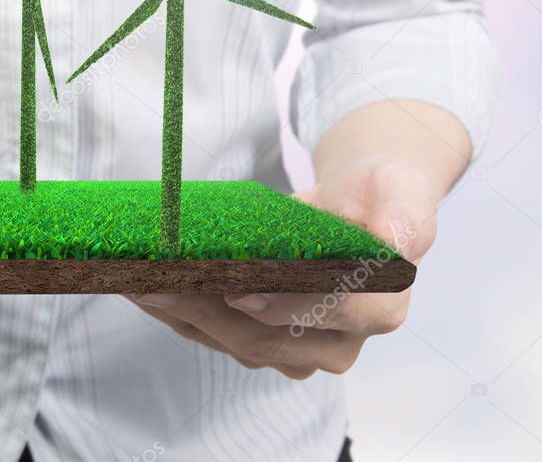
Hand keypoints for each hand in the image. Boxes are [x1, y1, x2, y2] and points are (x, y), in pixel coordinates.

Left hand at [129, 153, 436, 378]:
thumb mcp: (402, 194)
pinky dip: (180, 313)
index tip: (237, 288)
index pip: (327, 316)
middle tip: (155, 281)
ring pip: (231, 342)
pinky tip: (148, 287)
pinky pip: (216, 335)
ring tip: (137, 280)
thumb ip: (404, 218)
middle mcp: (338, 341)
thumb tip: (394, 241)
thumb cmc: (380, 197)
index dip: (283, 306)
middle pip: (264, 339)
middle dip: (205, 311)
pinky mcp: (263, 340)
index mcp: (378, 309)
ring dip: (181, 315)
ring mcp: (297, 347)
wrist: (361, 205)